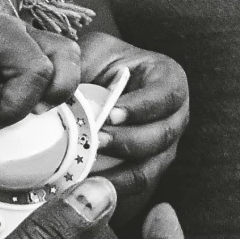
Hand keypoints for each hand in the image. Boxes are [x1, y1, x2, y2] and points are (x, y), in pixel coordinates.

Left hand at [85, 34, 189, 201]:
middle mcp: (175, 116)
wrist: (97, 82)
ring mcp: (165, 146)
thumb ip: (85, 65)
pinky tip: (87, 185)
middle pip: (161, 136)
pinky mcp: (148, 167)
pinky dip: (112, 187)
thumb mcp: (93, 51)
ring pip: (151, 166)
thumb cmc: (98, 63)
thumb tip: (64, 88)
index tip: (111, 114)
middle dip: (127, 141)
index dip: (140, 107)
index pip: (165, 95)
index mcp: (169, 80)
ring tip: (88, 168)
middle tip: (95, 141)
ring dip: (119, 171)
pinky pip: (135, 184)